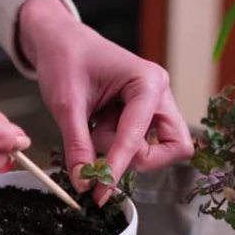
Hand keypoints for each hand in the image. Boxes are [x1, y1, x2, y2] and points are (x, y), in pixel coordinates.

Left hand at [20, 0, 193, 205]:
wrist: (61, 43)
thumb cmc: (66, 60)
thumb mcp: (65, 104)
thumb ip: (77, 145)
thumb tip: (84, 184)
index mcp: (147, 81)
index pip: (138, 136)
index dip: (117, 166)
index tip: (99, 192)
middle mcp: (159, 94)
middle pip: (173, 146)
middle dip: (138, 158)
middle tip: (102, 150)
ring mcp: (155, 107)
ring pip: (160, 149)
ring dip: (125, 151)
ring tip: (94, 128)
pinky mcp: (145, 117)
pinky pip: (144, 145)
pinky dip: (119, 147)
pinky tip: (98, 127)